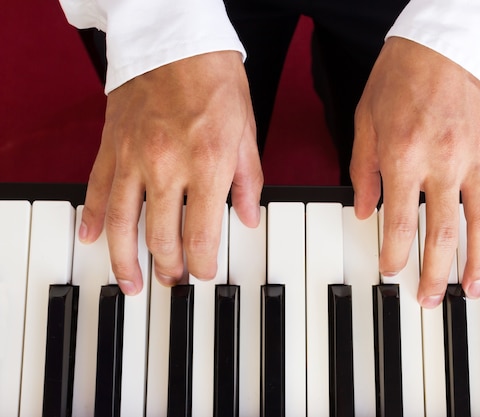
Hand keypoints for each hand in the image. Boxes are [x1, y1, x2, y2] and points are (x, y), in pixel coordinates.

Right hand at [78, 51, 262, 294]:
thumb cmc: (215, 81)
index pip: (202, 236)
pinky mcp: (112, 146)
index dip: (203, 264)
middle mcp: (167, 167)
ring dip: (125, 258)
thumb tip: (247, 218)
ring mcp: (133, 158)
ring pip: (122, 223)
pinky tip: (89, 237)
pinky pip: (96, 189)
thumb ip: (247, 182)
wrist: (176, 40)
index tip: (204, 272)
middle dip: (169, 266)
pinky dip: (91, 217)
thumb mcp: (246, 132)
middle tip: (172, 279)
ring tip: (130, 281)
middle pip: (162, 236)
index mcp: (207, 165)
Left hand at [351, 37, 479, 307]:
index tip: (389, 271)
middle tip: (429, 300)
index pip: (399, 224)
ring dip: (478, 260)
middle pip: (442, 234)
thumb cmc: (398, 77)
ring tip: (473, 288)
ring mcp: (474, 157)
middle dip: (435, 273)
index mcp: (404, 158)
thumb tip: (364, 211)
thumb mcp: (365, 122)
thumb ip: (364, 171)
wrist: (441, 40)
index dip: (393, 255)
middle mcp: (442, 163)